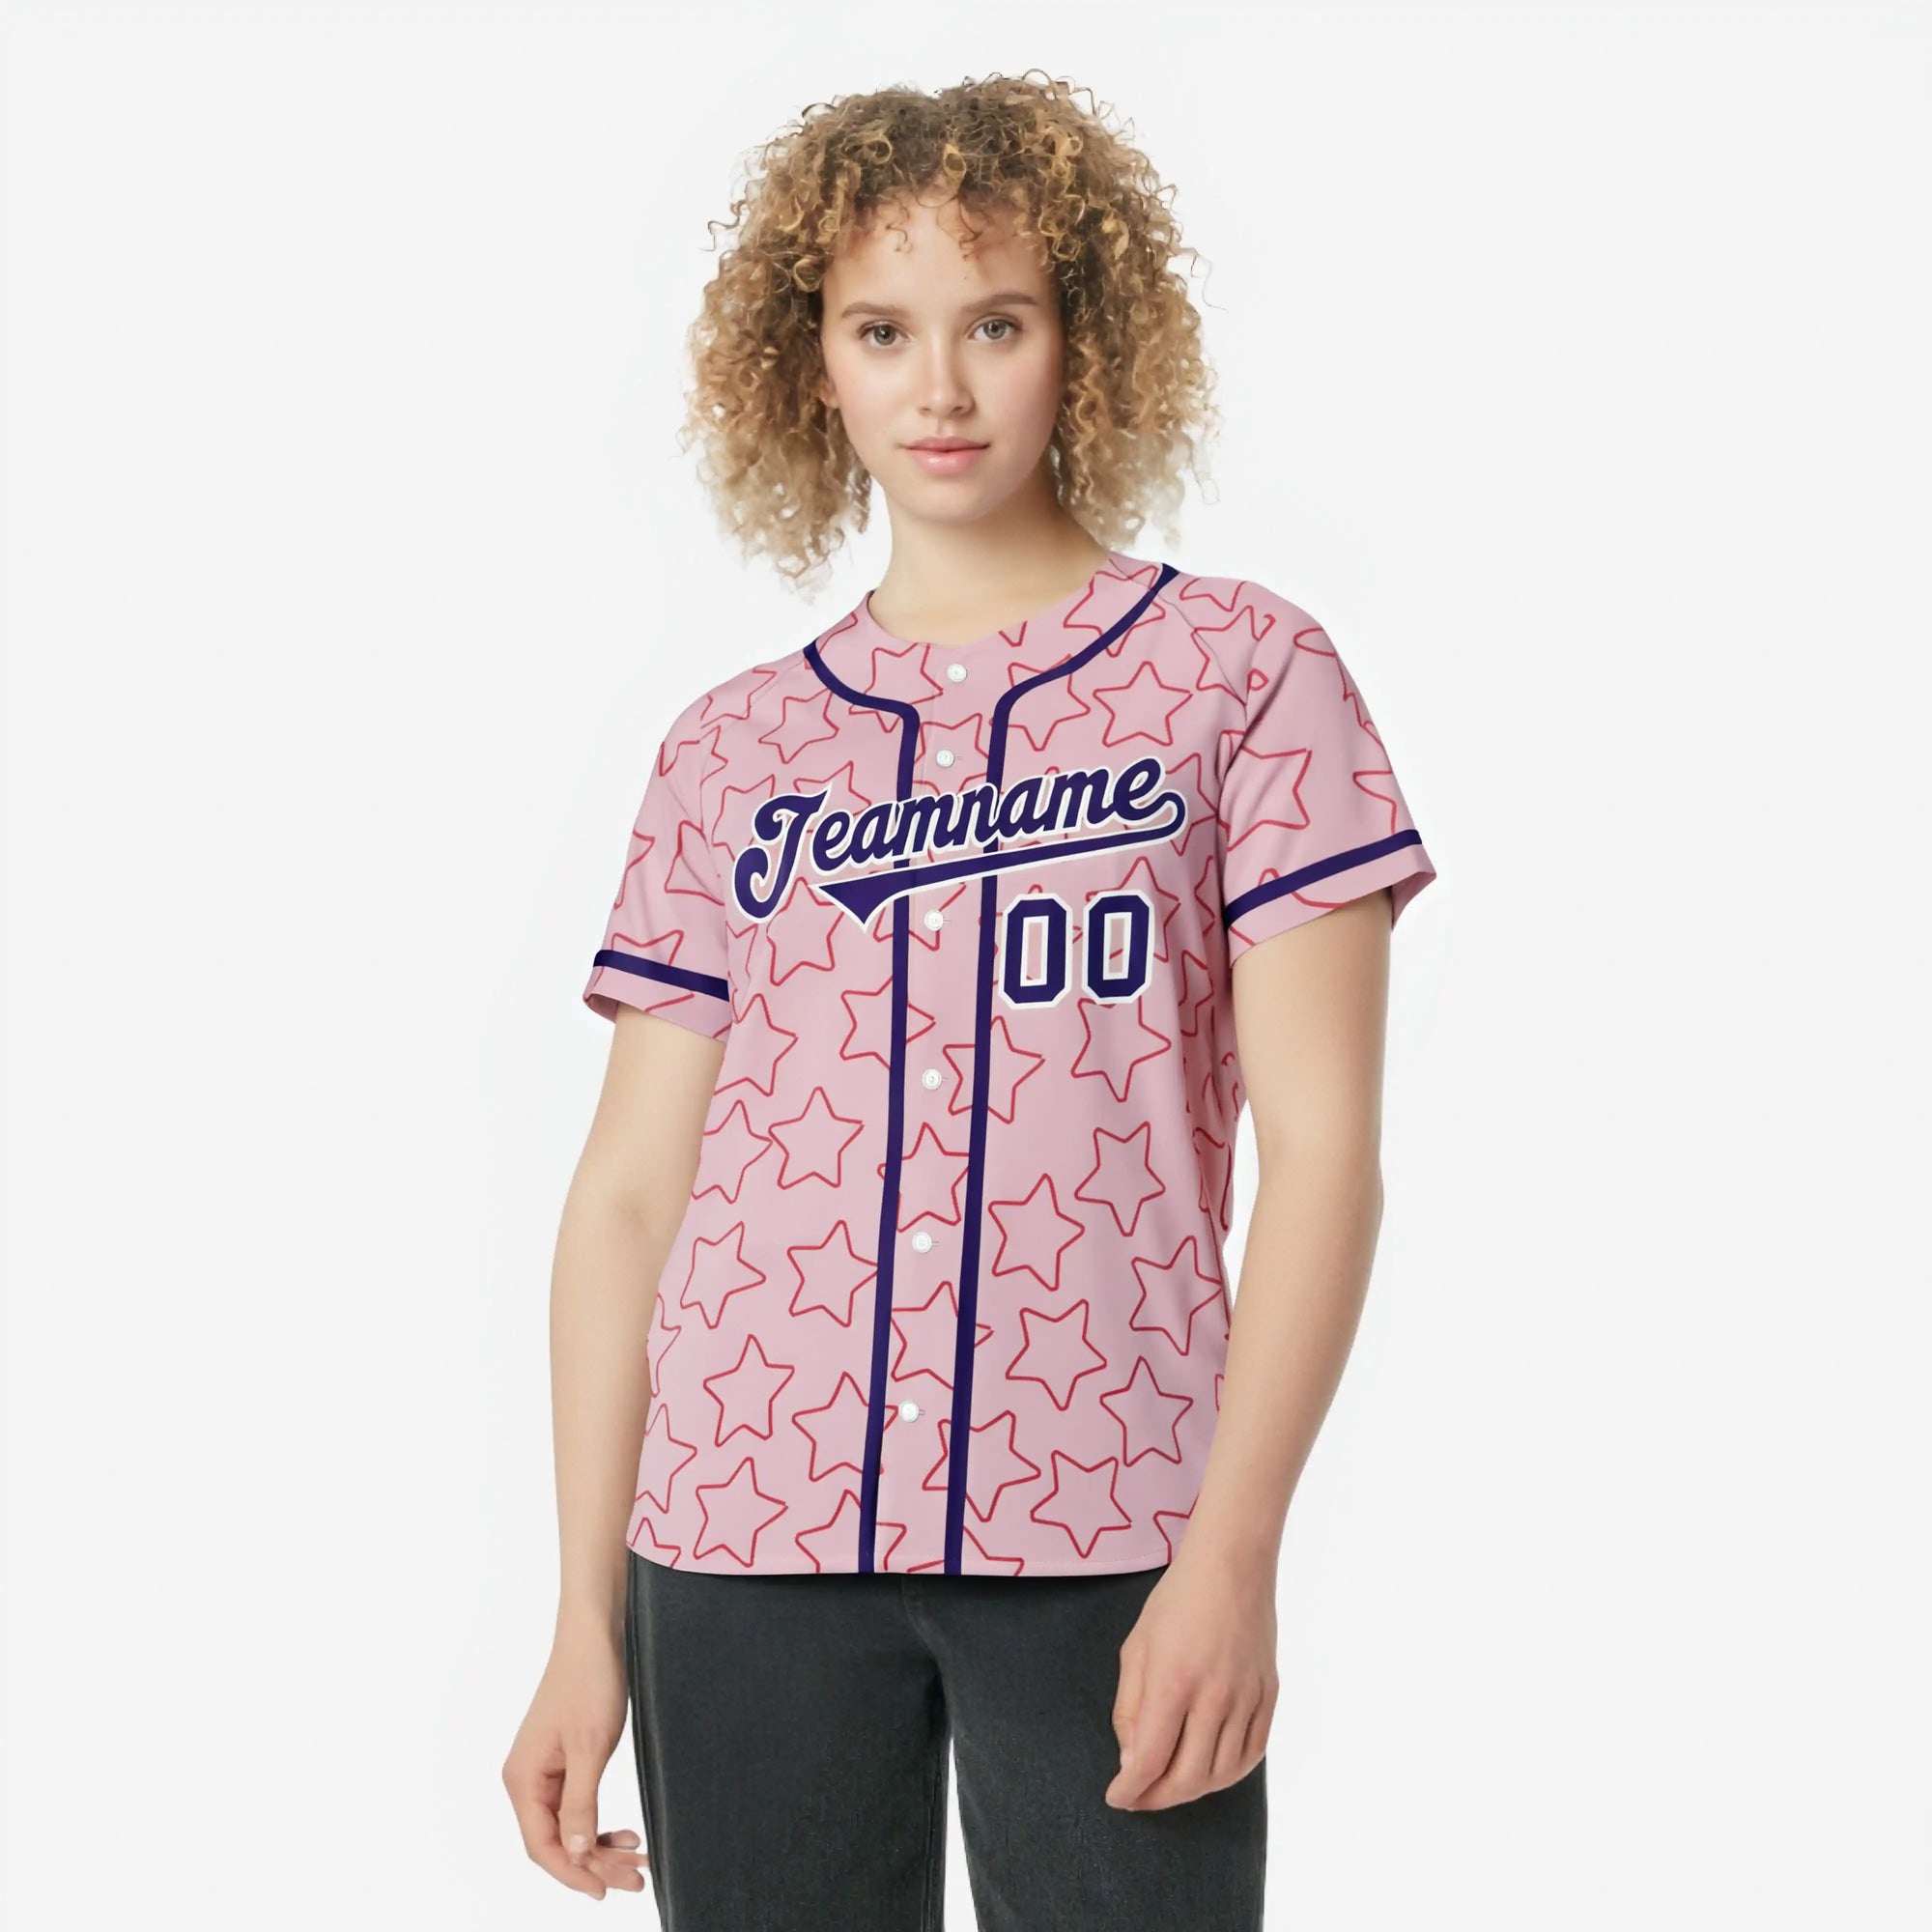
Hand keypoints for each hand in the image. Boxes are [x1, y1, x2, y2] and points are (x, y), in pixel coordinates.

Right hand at [502, 1629, 650, 1897]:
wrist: (595, 1633)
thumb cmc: (589, 1681)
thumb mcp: (590, 1747)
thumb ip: (579, 1805)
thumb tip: (573, 1854)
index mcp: (523, 1779)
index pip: (541, 1847)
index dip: (573, 1873)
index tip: (607, 1891)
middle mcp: (527, 1779)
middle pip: (556, 1842)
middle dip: (596, 1863)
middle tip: (637, 1879)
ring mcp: (544, 1769)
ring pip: (569, 1826)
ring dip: (602, 1846)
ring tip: (638, 1858)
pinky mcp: (563, 1759)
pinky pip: (576, 1805)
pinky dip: (599, 1822)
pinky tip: (624, 1831)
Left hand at [1104, 1549, 1277, 1810]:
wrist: (1231, 1565)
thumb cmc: (1175, 1602)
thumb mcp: (1136, 1648)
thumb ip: (1130, 1708)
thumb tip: (1133, 1762)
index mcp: (1173, 1681)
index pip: (1151, 1760)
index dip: (1130, 1789)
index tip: (1117, 1798)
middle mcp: (1214, 1696)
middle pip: (1188, 1778)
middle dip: (1157, 1799)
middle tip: (1139, 1798)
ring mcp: (1247, 1698)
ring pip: (1222, 1774)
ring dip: (1191, 1791)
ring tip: (1169, 1786)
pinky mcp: (1269, 1695)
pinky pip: (1252, 1754)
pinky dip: (1228, 1774)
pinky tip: (1208, 1772)